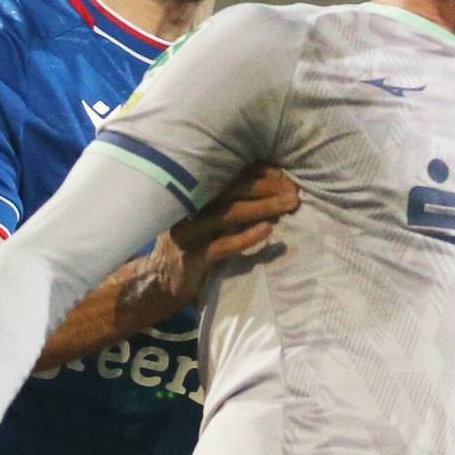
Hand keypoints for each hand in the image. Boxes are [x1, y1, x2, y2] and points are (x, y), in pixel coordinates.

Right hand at [143, 163, 300, 310]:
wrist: (162, 283)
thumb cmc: (196, 246)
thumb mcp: (213, 221)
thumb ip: (235, 204)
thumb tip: (278, 190)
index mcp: (197, 193)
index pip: (231, 173)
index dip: (260, 172)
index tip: (286, 175)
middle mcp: (191, 206)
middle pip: (232, 188)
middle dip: (266, 186)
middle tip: (293, 190)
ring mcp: (190, 231)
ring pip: (230, 213)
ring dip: (263, 207)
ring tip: (289, 205)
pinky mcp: (193, 257)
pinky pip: (223, 245)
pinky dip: (247, 237)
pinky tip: (268, 231)